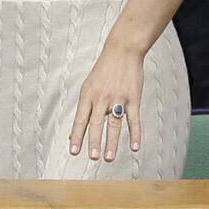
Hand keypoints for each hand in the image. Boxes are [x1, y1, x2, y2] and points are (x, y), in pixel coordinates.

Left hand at [69, 44, 142, 161]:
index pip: (80, 119)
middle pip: (96, 123)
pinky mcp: (133, 98)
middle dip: (93, 142)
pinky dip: (135, 135)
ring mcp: (117, 98)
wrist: (122, 50)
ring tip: (108, 158)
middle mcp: (101, 97)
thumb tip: (76, 131)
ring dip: (111, 143)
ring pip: (113, 124)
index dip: (76, 136)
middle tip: (92, 158)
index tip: (73, 151)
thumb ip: (85, 107)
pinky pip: (133, 119)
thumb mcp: (89, 85)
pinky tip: (135, 147)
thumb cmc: (104, 70)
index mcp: (88, 94)